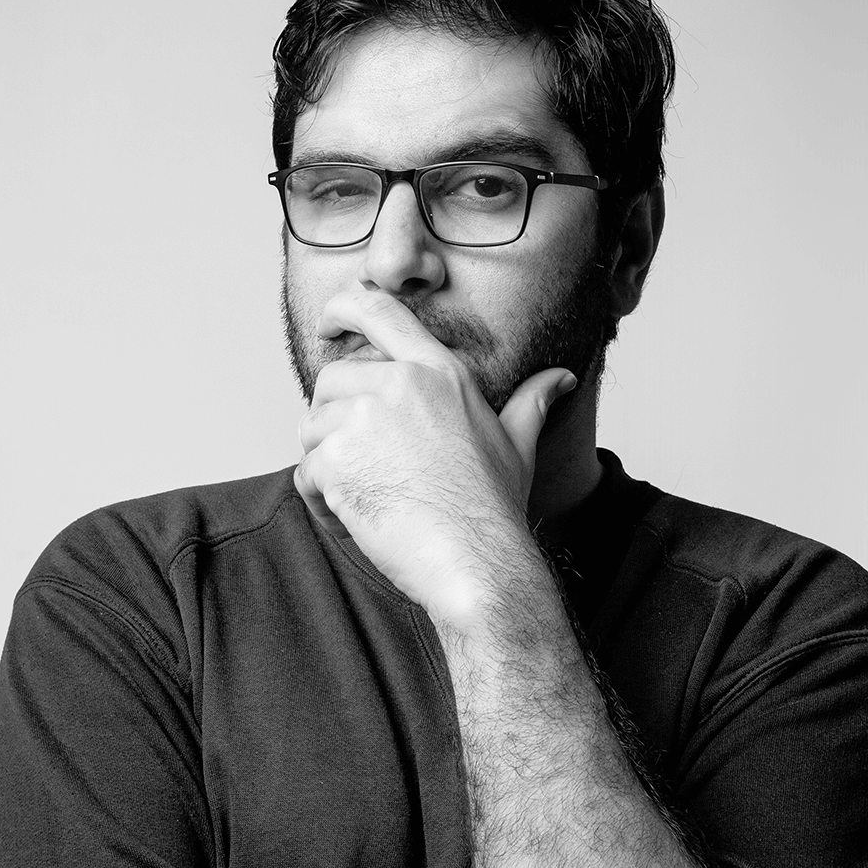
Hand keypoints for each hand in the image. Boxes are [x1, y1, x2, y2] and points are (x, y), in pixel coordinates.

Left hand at [293, 288, 575, 620]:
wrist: (476, 560)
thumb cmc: (496, 507)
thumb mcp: (518, 443)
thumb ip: (531, 401)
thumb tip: (561, 378)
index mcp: (439, 371)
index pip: (378, 309)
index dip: (342, 307)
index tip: (328, 323)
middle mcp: (399, 384)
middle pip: (332, 378)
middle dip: (334, 418)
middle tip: (365, 462)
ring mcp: (365, 419)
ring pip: (313, 427)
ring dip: (328, 464)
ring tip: (368, 496)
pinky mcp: (337, 460)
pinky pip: (306, 472)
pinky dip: (321, 502)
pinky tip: (356, 519)